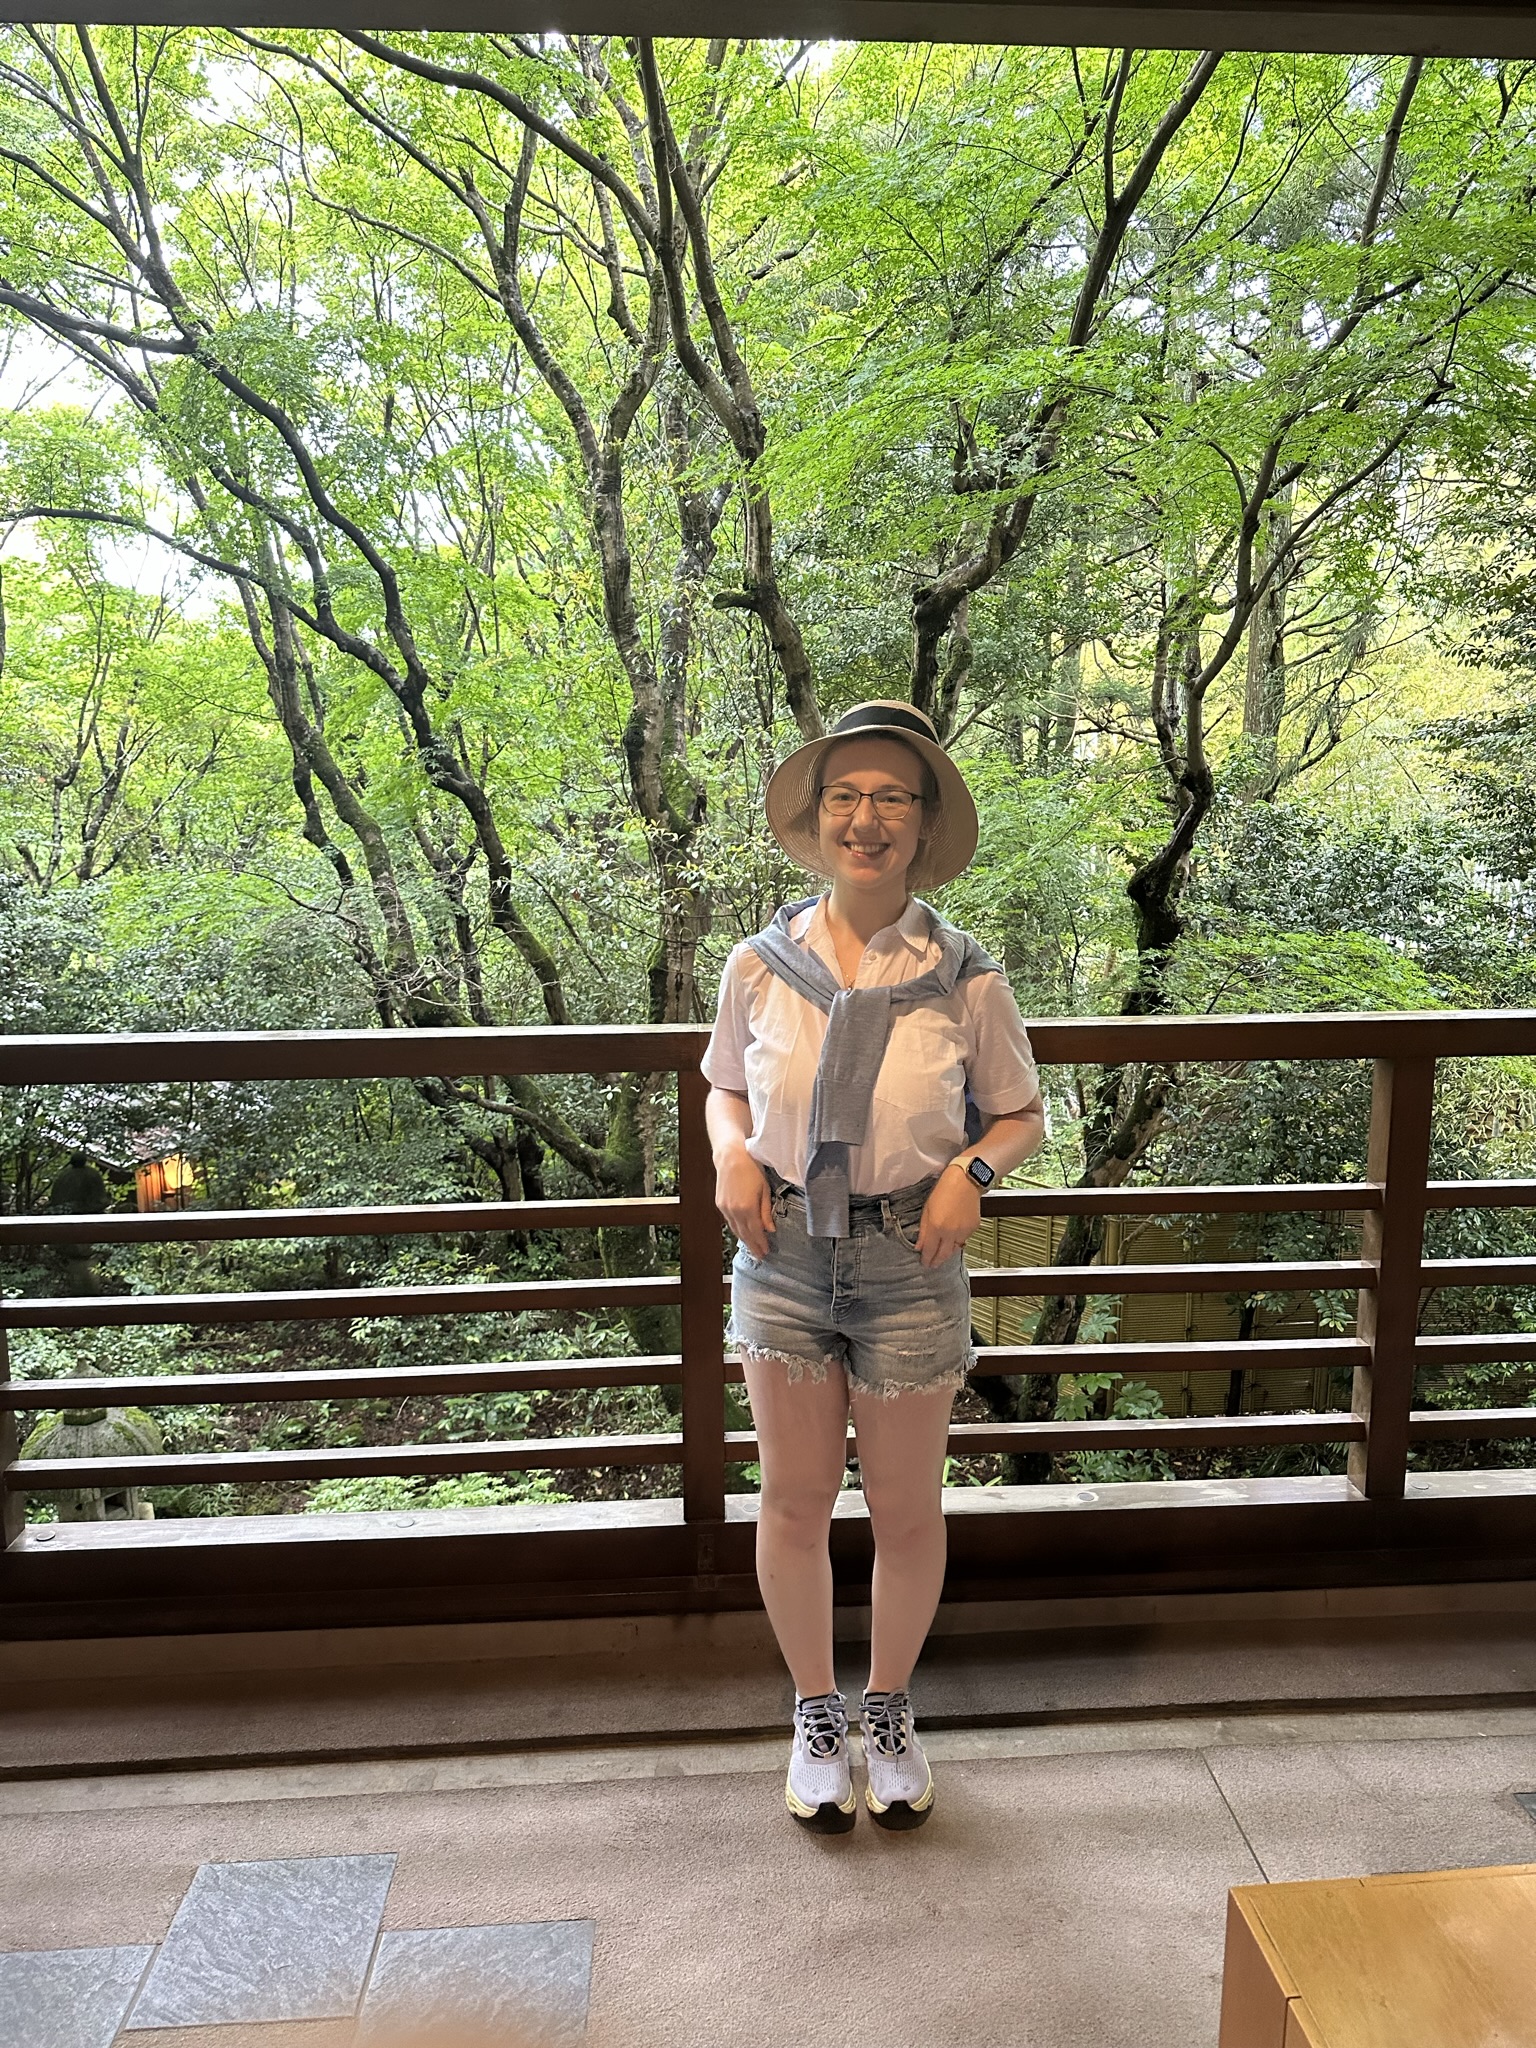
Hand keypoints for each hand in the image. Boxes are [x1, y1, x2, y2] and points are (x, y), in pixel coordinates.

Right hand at [715, 1144, 774, 1258]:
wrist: (731, 1157)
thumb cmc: (752, 1170)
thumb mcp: (765, 1190)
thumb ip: (766, 1211)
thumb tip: (770, 1229)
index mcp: (748, 1208)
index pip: (755, 1232)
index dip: (761, 1243)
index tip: (765, 1252)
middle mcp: (734, 1211)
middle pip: (744, 1234)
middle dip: (753, 1246)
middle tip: (760, 1255)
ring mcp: (725, 1208)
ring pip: (736, 1229)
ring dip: (744, 1240)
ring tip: (753, 1247)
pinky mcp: (720, 1204)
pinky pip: (730, 1222)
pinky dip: (737, 1229)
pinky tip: (742, 1233)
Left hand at [915, 1163, 981, 1266]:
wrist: (966, 1180)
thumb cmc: (944, 1189)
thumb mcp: (927, 1209)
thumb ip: (924, 1230)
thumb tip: (920, 1246)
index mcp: (936, 1227)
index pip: (930, 1250)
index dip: (926, 1259)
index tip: (924, 1263)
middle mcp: (951, 1232)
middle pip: (943, 1255)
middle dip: (937, 1261)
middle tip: (932, 1265)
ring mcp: (964, 1231)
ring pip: (955, 1249)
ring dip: (947, 1253)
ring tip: (941, 1254)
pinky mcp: (973, 1228)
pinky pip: (964, 1239)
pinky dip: (958, 1241)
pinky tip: (953, 1238)